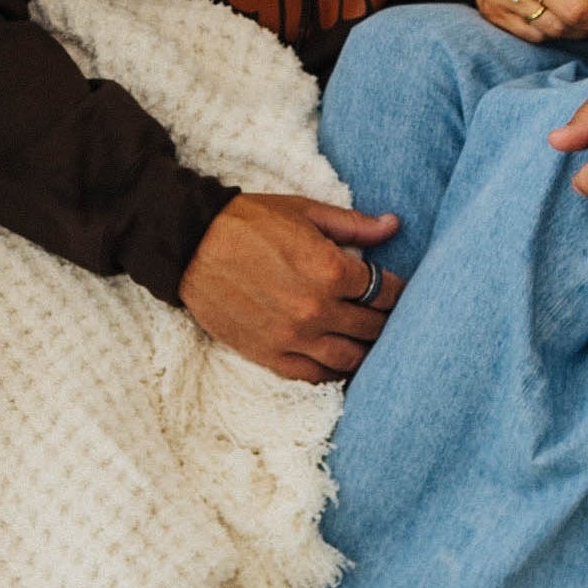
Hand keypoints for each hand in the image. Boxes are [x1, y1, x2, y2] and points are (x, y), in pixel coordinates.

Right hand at [180, 190, 401, 384]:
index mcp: (330, 269)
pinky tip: (340, 361)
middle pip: (372, 327)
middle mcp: (317, 309)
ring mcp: (293, 336)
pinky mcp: (270, 354)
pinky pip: (314, 375)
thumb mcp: (305, 212)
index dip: (397, 291)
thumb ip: (353, 225)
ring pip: (350, 358)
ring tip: (367, 341)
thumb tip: (394, 225)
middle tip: (387, 316)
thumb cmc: (249, 222)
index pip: (385, 291)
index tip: (396, 290)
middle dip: (385, 321)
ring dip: (366, 351)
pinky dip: (333, 372)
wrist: (190, 244)